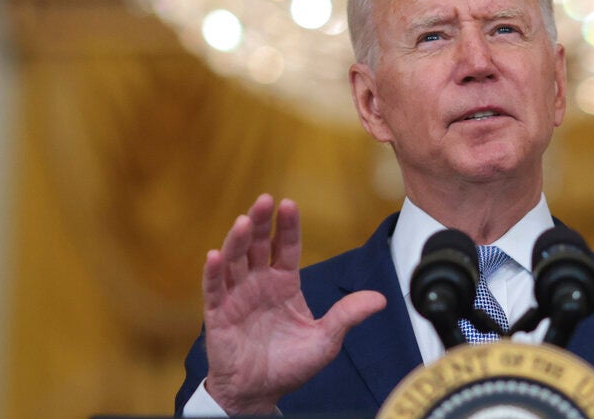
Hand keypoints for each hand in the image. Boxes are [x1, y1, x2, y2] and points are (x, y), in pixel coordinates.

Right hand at [201, 194, 385, 414]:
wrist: (260, 393)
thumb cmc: (290, 365)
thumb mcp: (326, 339)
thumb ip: (347, 315)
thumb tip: (380, 299)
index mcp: (284, 283)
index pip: (285, 246)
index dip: (286, 226)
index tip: (289, 204)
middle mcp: (259, 283)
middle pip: (257, 245)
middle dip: (259, 222)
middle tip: (264, 200)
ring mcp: (237, 296)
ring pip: (234, 261)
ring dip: (236, 240)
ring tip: (242, 222)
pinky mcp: (218, 315)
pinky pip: (214, 290)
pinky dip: (213, 272)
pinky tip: (214, 256)